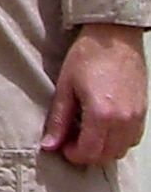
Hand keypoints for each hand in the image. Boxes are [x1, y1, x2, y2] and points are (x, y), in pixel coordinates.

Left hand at [42, 22, 147, 164]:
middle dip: (87, 154)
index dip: (73, 155)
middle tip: (72, 141)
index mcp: (102, 115)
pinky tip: (105, 128)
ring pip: (121, 151)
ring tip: (87, 134)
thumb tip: (49, 145)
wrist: (115, 36)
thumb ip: (59, 119)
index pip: (89, 152)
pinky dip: (118, 142)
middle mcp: (123, 121)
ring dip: (103, 150)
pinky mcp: (143, 113)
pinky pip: (132, 140)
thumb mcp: (66, 85)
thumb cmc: (88, 55)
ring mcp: (136, 118)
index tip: (63, 147)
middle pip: (106, 156)